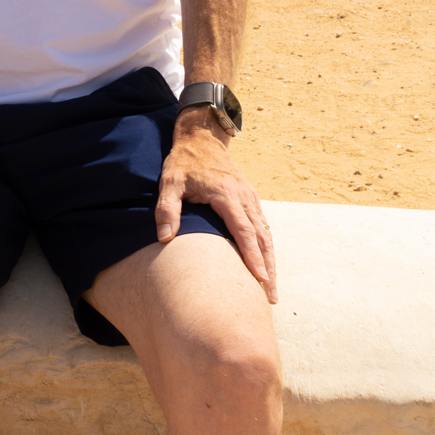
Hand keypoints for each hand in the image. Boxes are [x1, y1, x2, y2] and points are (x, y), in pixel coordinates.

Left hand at [157, 110, 277, 303]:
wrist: (202, 138)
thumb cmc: (184, 162)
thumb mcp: (170, 181)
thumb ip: (167, 208)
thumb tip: (164, 237)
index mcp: (226, 194)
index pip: (243, 230)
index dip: (251, 255)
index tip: (259, 278)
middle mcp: (244, 197)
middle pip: (261, 237)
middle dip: (267, 267)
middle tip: (270, 296)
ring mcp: (251, 198)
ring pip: (266, 234)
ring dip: (270, 261)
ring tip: (270, 289)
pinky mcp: (251, 199)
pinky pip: (263, 227)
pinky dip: (266, 248)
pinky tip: (265, 266)